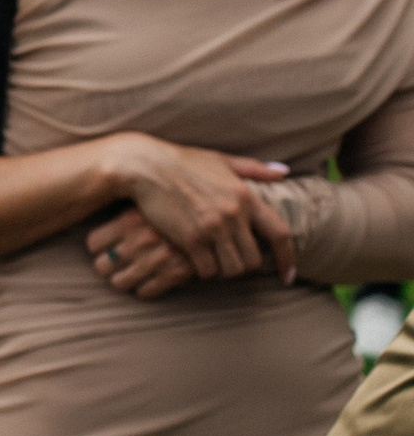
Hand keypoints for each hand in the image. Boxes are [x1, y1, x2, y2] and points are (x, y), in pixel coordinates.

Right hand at [94, 140, 296, 290]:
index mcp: (246, 197)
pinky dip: (204, 271)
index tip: (288, 275)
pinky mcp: (190, 240)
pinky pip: (207, 270)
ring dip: (225, 271)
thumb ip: (255, 169)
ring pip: (232, 270)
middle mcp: (234, 215)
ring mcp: (212, 229)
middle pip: (253, 260)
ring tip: (215, 262)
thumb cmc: (184, 162)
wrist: (147, 167)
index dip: (287, 258)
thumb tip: (284, 172)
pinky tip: (196, 261)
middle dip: (245, 266)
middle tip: (232, 261)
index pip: (280, 234)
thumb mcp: (223, 160)